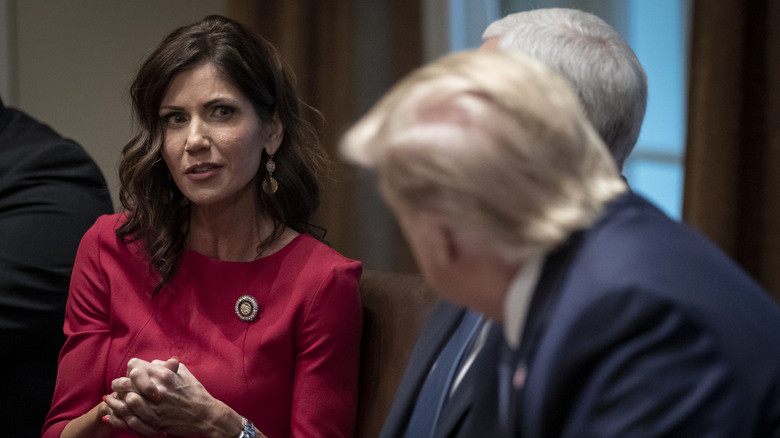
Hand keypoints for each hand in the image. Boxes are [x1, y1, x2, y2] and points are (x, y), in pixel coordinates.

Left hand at [107, 357, 232, 436]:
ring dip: (115, 401)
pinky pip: (129, 418)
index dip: (129, 370)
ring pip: (124, 401)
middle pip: (125, 382)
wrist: (205, 416)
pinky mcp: (154, 421)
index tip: (129, 375)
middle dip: (118, 385)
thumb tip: (152, 363)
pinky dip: (117, 418)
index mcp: (164, 374)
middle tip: (117, 388)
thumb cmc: (196, 393)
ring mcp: (155, 406)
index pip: (135, 365)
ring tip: (111, 402)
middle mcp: (157, 388)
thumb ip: (167, 365)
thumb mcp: (184, 373)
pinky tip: (111, 416)